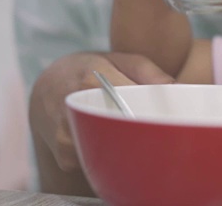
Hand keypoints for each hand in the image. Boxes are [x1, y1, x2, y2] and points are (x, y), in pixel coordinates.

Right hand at [29, 52, 174, 188]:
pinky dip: (112, 154)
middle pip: (120, 131)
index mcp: (90, 81)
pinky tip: (114, 139)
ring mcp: (66, 136)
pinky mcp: (65, 157)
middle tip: (156, 128)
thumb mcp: (120, 60)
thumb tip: (173, 86)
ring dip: (127, 145)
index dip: (151, 111)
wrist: (48, 87)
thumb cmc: (92, 70)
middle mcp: (74, 110)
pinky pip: (98, 161)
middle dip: (141, 132)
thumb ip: (147, 71)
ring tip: (133, 131)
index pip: (129, 102)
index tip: (166, 115)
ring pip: (110, 151)